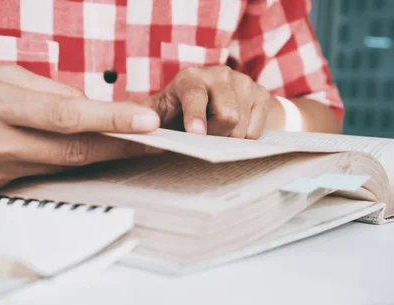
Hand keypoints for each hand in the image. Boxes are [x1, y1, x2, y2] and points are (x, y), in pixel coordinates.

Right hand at [0, 66, 159, 188]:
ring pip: (65, 164)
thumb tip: (88, 107)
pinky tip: (92, 153)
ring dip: (104, 156)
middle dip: (123, 147)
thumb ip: (42, 91)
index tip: (147, 123)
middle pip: (75, 150)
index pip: (67, 116)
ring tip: (136, 146)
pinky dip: (72, 161)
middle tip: (158, 143)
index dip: (113, 121)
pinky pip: (45, 172)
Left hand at [142, 66, 270, 138]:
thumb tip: (132, 126)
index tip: (196, 134)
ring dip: (229, 139)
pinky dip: (244, 139)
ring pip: (242, 126)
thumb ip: (144, 116)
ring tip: (218, 134)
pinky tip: (234, 132)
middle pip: (228, 115)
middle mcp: (219, 75)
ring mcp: (243, 83)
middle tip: (206, 140)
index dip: (196, 115)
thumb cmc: (182, 109)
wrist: (219, 99)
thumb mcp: (161, 110)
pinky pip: (256, 131)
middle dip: (217, 136)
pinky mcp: (261, 95)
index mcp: (190, 78)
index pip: (195, 95)